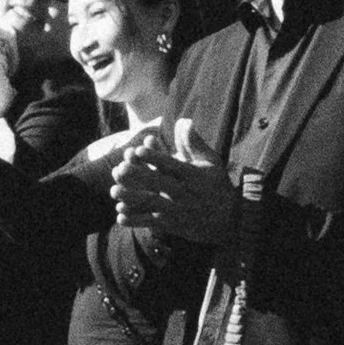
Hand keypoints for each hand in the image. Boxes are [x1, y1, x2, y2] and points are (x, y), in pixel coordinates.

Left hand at [112, 126, 240, 247]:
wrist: (230, 220)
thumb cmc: (215, 184)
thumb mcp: (210, 162)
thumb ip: (193, 143)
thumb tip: (182, 120)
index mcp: (194, 176)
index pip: (173, 166)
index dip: (156, 158)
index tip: (139, 149)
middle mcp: (186, 194)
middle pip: (160, 185)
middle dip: (139, 177)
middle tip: (118, 169)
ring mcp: (178, 210)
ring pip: (154, 205)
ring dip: (133, 199)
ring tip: (113, 191)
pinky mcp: (172, 225)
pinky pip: (153, 223)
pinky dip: (137, 221)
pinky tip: (120, 215)